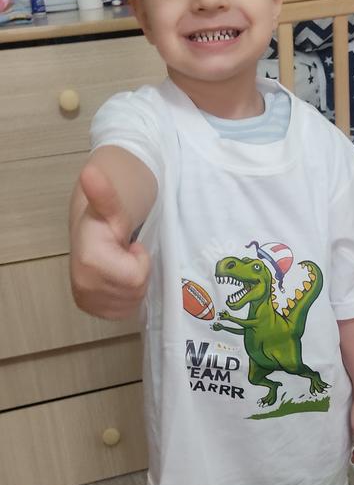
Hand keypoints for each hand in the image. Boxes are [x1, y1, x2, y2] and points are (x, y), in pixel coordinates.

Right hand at [70, 163, 150, 319]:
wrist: (90, 231)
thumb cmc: (106, 219)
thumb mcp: (112, 206)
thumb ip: (104, 194)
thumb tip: (91, 172)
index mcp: (88, 262)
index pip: (136, 277)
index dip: (139, 259)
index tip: (128, 245)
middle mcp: (83, 286)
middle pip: (135, 291)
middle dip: (137, 270)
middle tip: (126, 254)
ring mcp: (86, 301)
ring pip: (132, 302)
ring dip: (133, 282)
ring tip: (121, 264)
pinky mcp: (92, 310)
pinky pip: (125, 311)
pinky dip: (128, 295)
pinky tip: (118, 278)